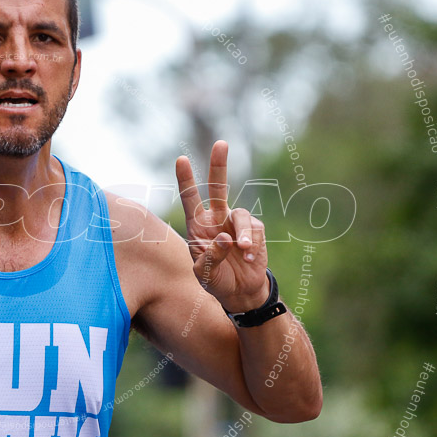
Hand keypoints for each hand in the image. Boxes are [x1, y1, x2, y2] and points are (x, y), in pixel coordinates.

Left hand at [175, 140, 269, 312]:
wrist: (240, 292)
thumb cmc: (215, 281)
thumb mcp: (204, 274)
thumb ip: (211, 256)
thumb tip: (226, 237)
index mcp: (197, 226)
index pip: (190, 199)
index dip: (186, 180)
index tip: (181, 159)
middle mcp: (216, 219)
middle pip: (218, 187)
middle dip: (219, 165)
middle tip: (221, 144)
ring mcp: (236, 223)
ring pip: (241, 214)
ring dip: (244, 233)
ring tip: (244, 251)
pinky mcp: (255, 230)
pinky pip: (255, 230)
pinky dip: (254, 245)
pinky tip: (250, 259)